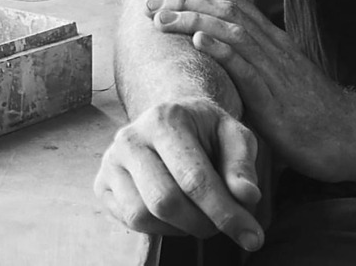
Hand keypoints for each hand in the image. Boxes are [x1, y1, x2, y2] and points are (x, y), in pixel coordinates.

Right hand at [94, 96, 264, 252]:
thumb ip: (241, 164)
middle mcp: (131, 136)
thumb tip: (247, 197)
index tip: (252, 237)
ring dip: (180, 228)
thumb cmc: (206, 130)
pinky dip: (159, 228)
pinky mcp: (102, 183)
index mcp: (166, 118)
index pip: (194, 178)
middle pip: (166, 201)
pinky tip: (176, 213)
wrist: (171, 118)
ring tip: (199, 214)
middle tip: (222, 224)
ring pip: (143, 216)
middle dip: (202, 223)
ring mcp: (111, 160)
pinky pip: (129, 222)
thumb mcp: (233, 135)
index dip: (225, 213)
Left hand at [146, 0, 355, 180]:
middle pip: (226, 8)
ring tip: (162, 17)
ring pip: (232, 30)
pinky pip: (247, 68)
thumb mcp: (278, 82)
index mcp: (272, 40)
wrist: (352, 137)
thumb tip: (218, 65)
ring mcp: (275, 70)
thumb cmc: (313, 115)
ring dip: (193, 19)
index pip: (231, 0)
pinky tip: (198, 41)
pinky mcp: (276, 99)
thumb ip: (252, 68)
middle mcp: (273, 46)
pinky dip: (221, 50)